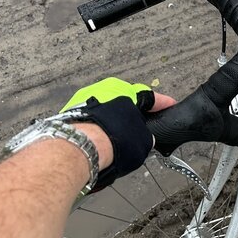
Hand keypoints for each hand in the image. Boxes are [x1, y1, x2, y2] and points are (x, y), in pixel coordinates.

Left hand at [61, 77, 175, 190]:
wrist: (80, 148)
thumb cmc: (114, 140)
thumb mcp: (143, 141)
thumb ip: (146, 137)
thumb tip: (145, 140)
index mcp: (125, 89)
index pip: (148, 97)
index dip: (161, 104)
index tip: (170, 106)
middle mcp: (102, 89)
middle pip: (122, 103)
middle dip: (131, 116)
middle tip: (139, 130)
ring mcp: (83, 101)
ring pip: (103, 113)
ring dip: (111, 125)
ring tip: (117, 143)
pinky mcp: (67, 116)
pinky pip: (88, 123)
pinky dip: (95, 131)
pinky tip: (100, 145)